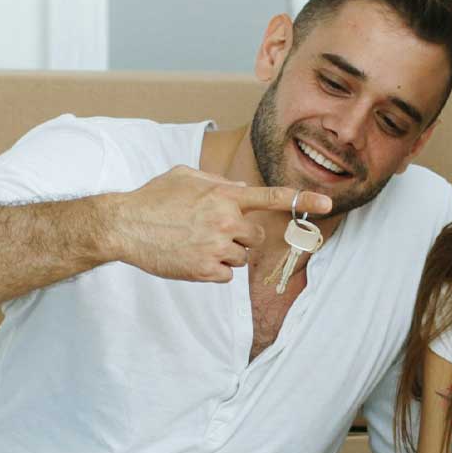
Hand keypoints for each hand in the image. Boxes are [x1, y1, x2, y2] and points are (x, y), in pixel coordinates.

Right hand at [104, 166, 329, 282]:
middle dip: (240, 237)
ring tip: (194, 243)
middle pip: (256, 238)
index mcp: (224, 196)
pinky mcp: (204, 271)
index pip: (270, 198)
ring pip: (241, 258)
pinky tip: (190, 257)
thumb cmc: (153, 198)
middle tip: (211, 231)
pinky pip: (225, 275)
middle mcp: (225, 222)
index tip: (328, 204)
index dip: (302, 200)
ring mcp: (215, 248)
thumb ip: (218, 183)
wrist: (123, 225)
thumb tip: (240, 189)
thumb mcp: (185, 177)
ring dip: (225, 254)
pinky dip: (212, 269)